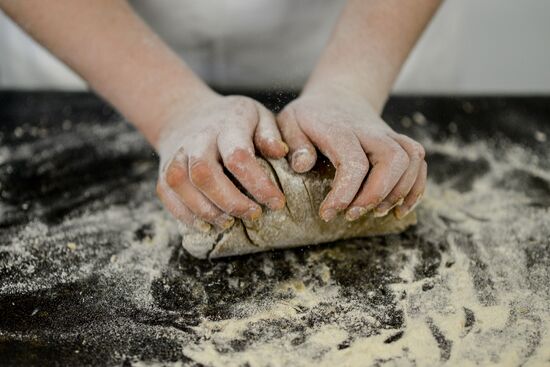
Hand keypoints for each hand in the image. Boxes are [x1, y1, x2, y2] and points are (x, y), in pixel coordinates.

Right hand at [156, 92, 287, 231]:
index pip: (239, 156)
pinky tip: (206, 226)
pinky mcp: (164, 170)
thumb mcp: (257, 115)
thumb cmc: (232, 120)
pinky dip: (185, 214)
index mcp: (226, 125)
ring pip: (182, 184)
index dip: (258, 184)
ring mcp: (177, 154)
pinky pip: (167, 194)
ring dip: (206, 210)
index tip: (276, 202)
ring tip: (229, 223)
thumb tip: (280, 152)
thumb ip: (270, 134)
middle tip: (253, 215)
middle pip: (205, 173)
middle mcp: (197, 139)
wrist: (187, 113)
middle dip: (231, 201)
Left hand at [277, 84, 425, 221]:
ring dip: (399, 192)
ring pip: (411, 159)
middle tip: (353, 215)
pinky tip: (399, 209)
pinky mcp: (398, 143)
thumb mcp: (289, 122)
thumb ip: (294, 143)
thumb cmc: (310, 115)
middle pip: (392, 159)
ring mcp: (388, 136)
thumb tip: (303, 165)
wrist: (337, 94)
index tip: (328, 213)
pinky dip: (415, 188)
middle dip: (377, 194)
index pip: (353, 162)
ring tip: (376, 213)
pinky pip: (419, 162)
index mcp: (340, 129)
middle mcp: (370, 131)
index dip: (345, 193)